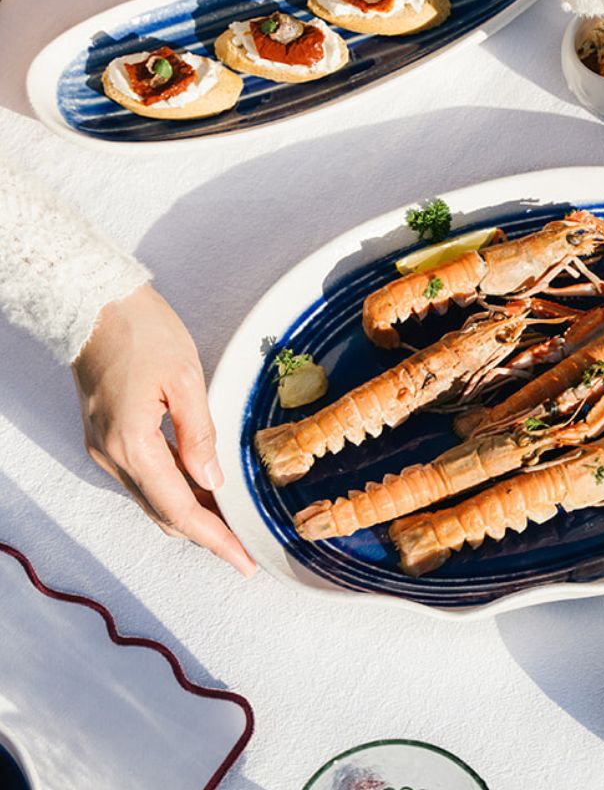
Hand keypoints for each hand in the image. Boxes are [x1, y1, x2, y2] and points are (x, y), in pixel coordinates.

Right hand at [72, 284, 256, 576]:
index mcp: (132, 443)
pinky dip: (173, 489)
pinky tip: (202, 485)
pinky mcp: (106, 434)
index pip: (179, 509)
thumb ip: (199, 434)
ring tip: (232, 517)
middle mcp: (112, 454)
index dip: (215, 539)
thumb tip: (213, 481)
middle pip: (163, 512)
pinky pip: (142, 476)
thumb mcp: (185, 378)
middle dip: (206, 532)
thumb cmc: (143, 331)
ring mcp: (104, 446)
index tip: (243, 561)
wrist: (96, 303)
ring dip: (190, 510)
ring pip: (152, 497)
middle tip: (245, 543)